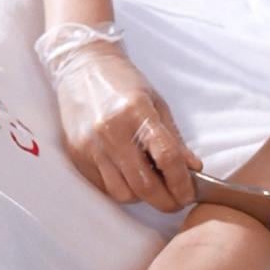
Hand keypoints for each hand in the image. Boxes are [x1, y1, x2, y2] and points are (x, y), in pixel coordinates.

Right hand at [50, 42, 201, 210]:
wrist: (83, 68)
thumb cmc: (122, 82)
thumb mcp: (157, 103)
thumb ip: (174, 139)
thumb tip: (193, 168)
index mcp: (136, 112)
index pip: (166, 157)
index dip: (182, 182)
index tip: (189, 194)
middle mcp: (111, 131)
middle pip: (144, 185)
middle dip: (166, 201)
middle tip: (176, 200)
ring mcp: (90, 146)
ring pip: (123, 193)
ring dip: (142, 197)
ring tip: (152, 185)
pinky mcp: (77, 155)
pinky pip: (104, 186)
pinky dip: (121, 187)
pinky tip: (130, 176)